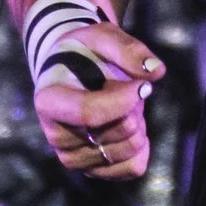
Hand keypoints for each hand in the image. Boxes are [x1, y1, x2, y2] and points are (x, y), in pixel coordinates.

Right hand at [32, 17, 167, 180]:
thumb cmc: (84, 52)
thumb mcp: (101, 36)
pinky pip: (133, 167)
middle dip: (134, 104)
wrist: (71, 72)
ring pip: (130, 149)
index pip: (89, 113)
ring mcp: (73, 157)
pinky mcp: (92, 170)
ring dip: (138, 122)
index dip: (124, 100)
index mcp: (49, 101)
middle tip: (124, 86)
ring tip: (121, 103)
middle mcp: (56, 135)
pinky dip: (142, 146)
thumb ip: (128, 49)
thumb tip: (156, 72)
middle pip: (120, 129)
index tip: (142, 85)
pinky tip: (129, 126)